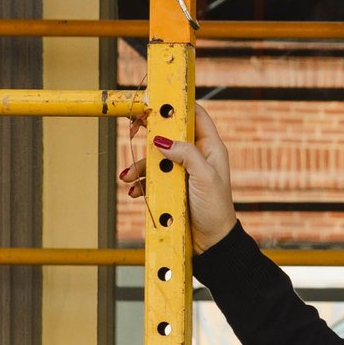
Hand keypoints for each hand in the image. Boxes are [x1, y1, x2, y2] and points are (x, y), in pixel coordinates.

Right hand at [117, 98, 237, 252]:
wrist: (211, 243)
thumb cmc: (215, 209)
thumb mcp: (204, 178)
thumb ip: (186, 155)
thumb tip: (162, 139)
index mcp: (210, 148)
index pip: (195, 115)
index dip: (176, 106)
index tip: (156, 101)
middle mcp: (197, 156)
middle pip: (170, 134)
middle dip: (150, 135)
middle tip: (133, 129)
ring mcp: (184, 172)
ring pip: (157, 158)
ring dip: (140, 165)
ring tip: (128, 177)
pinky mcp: (173, 187)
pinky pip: (153, 178)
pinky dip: (141, 182)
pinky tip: (134, 190)